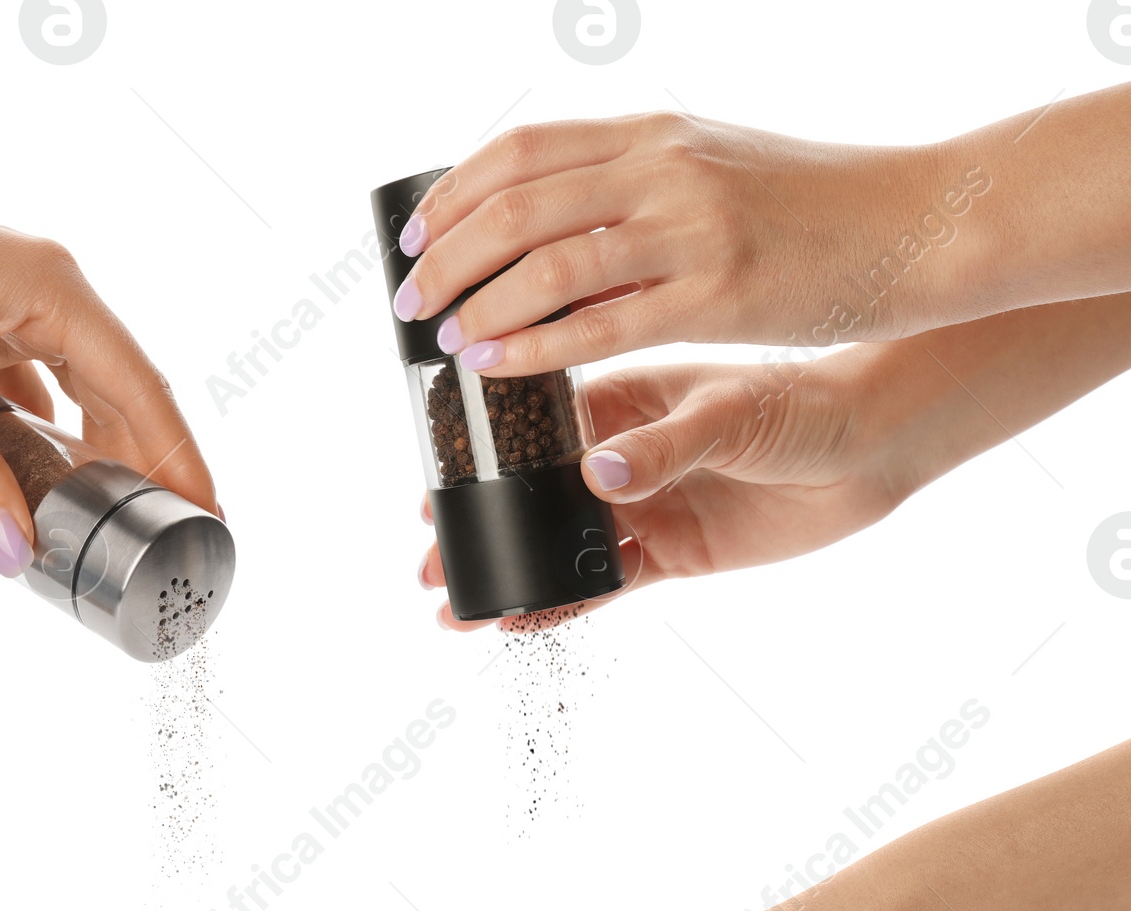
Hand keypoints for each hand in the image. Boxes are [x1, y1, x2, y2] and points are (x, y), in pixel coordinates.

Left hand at [0, 5, 217, 578]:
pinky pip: (34, 388)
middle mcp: (46, 292)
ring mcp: (9, 305)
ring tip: (112, 518)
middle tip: (167, 536)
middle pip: (123, 393)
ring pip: (80, 392)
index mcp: (55, 290)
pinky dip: (46, 435)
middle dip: (146, 465)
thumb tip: (14, 554)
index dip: (182, 459)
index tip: (209, 517)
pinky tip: (45, 473)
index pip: (145, 389)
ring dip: (96, 452)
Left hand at [393, 115, 973, 375]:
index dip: (454, 193)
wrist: (913, 223)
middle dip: (445, 255)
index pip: (523, 151)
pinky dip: (533, 346)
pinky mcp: (714, 297)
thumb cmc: (813, 206)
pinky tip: (495, 364)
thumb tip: (559, 216)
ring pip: (547, 264)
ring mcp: (688, 232)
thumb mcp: (714, 167)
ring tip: (442, 337)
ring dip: (478, 303)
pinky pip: (599, 324)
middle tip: (408, 298)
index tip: (415, 233)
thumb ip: (638, 184)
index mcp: (655, 135)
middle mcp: (661, 171)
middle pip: (516, 204)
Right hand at [422, 351, 901, 630]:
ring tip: (454, 603)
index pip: (530, 425)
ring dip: (508, 571)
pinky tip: (517, 622)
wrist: (874, 448)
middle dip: (477, 524)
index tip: (436, 477)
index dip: (479, 455)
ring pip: (555, 545)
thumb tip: (598, 474)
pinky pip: (600, 585)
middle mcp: (618, 454)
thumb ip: (663, 446)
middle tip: (429, 553)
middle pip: (528, 493)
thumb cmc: (806, 403)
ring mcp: (640, 506)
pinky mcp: (667, 554)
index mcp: (619, 398)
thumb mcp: (730, 416)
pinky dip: (559, 605)